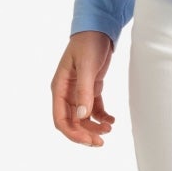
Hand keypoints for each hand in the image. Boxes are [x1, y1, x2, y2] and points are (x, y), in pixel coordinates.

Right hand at [52, 30, 116, 146]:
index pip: (60, 119)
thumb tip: (82, 116)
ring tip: (109, 129)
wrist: (98, 28)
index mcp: (59, 88)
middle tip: (101, 142)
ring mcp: (78, 91)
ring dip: (94, 127)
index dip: (72, 133)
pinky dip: (102, 117)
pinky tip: (112, 120)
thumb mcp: (87, 67)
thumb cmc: (88, 43)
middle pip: (72, 122)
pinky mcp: (91, 88)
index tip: (88, 140)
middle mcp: (66, 92)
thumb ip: (84, 92)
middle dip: (85, 134)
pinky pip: (93, 109)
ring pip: (83, 118)